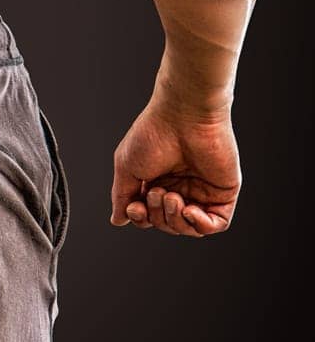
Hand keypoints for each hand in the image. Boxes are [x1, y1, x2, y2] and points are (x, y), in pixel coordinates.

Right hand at [110, 100, 239, 236]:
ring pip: (189, 227)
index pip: (149, 214)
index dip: (141, 218)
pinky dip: (200, 225)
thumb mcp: (127, 166)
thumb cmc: (153, 133)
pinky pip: (215, 224)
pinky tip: (190, 210)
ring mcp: (202, 190)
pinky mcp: (223, 192)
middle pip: (168, 223)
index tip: (135, 207)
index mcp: (157, 179)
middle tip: (157, 192)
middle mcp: (180, 186)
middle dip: (158, 216)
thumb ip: (122, 195)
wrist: (183, 114)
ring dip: (176, 221)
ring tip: (172, 197)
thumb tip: (118, 220)